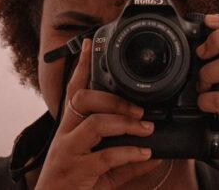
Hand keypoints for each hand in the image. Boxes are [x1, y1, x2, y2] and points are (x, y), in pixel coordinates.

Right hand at [35, 39, 161, 189]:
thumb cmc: (76, 187)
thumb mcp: (100, 169)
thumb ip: (124, 158)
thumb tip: (153, 150)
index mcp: (69, 128)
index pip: (73, 90)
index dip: (81, 66)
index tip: (90, 44)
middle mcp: (64, 135)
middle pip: (83, 100)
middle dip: (113, 98)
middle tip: (138, 107)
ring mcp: (67, 152)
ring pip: (95, 123)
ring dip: (125, 122)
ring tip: (146, 127)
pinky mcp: (75, 171)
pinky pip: (106, 155)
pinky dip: (130, 152)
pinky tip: (145, 153)